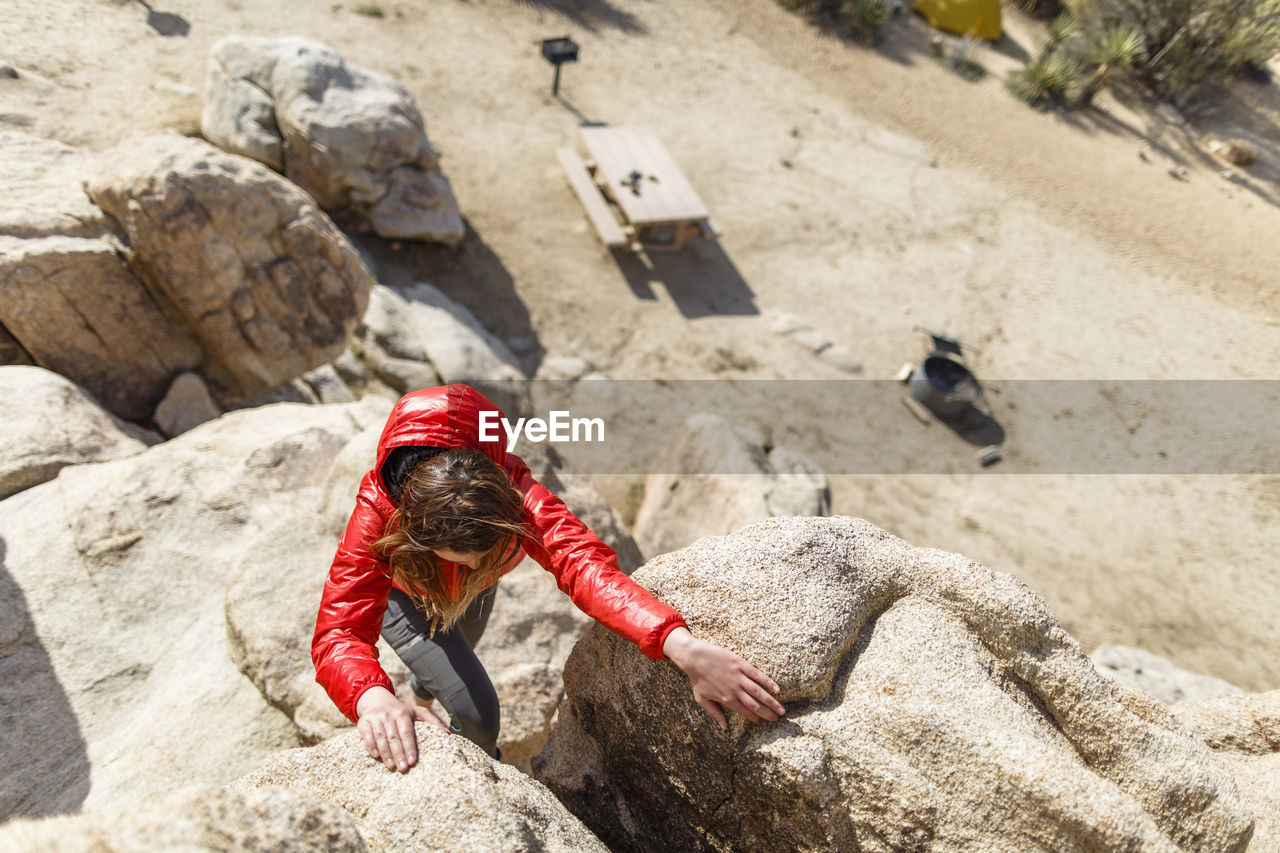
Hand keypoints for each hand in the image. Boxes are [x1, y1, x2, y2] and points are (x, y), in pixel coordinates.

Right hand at [355, 686, 447, 771]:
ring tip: (391, 766)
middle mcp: (388, 715)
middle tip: (403, 769)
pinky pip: (366, 735)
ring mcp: (375, 718)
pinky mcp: (363, 722)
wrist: (377, 701)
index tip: (413, 761)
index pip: (407, 733)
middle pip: (394, 737)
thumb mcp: (417, 712)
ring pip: (380, 737)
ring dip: (386, 753)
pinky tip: (376, 756)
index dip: (410, 747)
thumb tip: (448, 734)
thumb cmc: (401, 711)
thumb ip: (432, 721)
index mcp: (402, 713)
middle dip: (399, 754)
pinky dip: (370, 745)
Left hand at [662, 627, 785, 729]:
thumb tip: (724, 728)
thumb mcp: (702, 699)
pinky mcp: (741, 664)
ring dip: (772, 702)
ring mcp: (739, 677)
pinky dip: (768, 682)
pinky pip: (757, 675)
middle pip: (755, 705)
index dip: (755, 717)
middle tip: (777, 718)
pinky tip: (777, 689)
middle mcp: (735, 690)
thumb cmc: (697, 679)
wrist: (694, 658)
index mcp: (726, 699)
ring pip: (759, 692)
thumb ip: (715, 713)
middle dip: (767, 713)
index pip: (745, 712)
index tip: (762, 721)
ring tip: (782, 710)